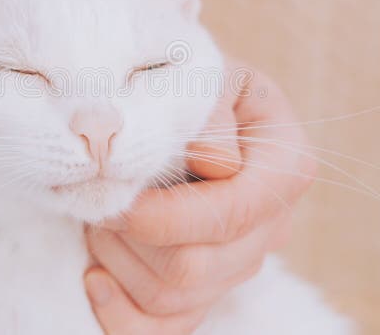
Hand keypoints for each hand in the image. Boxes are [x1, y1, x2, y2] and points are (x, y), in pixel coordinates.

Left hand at [84, 62, 315, 333]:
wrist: (182, 98)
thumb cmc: (189, 80)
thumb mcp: (200, 70)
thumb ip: (206, 106)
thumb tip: (213, 163)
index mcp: (284, 164)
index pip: (231, 213)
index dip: (166, 214)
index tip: (119, 192)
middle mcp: (273, 222)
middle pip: (196, 266)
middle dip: (131, 236)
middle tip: (101, 197)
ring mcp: (242, 260)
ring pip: (175, 298)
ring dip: (119, 262)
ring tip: (100, 216)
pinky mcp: (209, 285)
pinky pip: (168, 328)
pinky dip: (123, 316)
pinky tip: (95, 277)